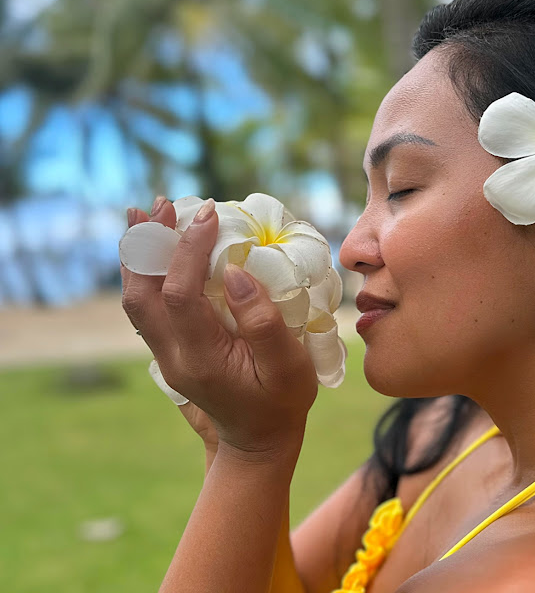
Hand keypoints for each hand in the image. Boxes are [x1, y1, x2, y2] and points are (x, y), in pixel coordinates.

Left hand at [121, 197, 317, 460]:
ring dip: (138, 254)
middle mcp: (173, 356)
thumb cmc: (282, 401)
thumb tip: (237, 274)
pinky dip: (145, 270)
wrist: (258, 441)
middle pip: (141, 295)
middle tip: (163, 204)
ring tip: (146, 213)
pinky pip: (146, 305)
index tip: (210, 214)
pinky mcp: (170, 350)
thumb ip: (264, 322)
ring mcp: (166, 355)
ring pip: (136, 299)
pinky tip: (156, 247)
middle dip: (148, 244)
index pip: (180, 294)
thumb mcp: (289, 367)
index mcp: (201, 359)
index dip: (189, 250)